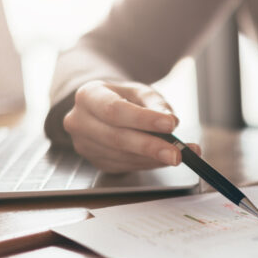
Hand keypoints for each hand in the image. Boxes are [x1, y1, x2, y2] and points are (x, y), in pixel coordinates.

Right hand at [63, 80, 200, 172]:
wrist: (104, 107)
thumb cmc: (122, 97)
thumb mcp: (140, 91)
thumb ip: (156, 104)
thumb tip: (171, 122)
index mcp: (88, 95)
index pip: (114, 110)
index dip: (143, 119)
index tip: (169, 124)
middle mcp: (79, 121)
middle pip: (117, 138)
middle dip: (150, 147)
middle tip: (177, 152)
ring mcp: (84, 145)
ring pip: (122, 156)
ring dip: (153, 159)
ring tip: (179, 154)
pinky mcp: (96, 161)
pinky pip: (126, 166)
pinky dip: (148, 164)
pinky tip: (163, 158)